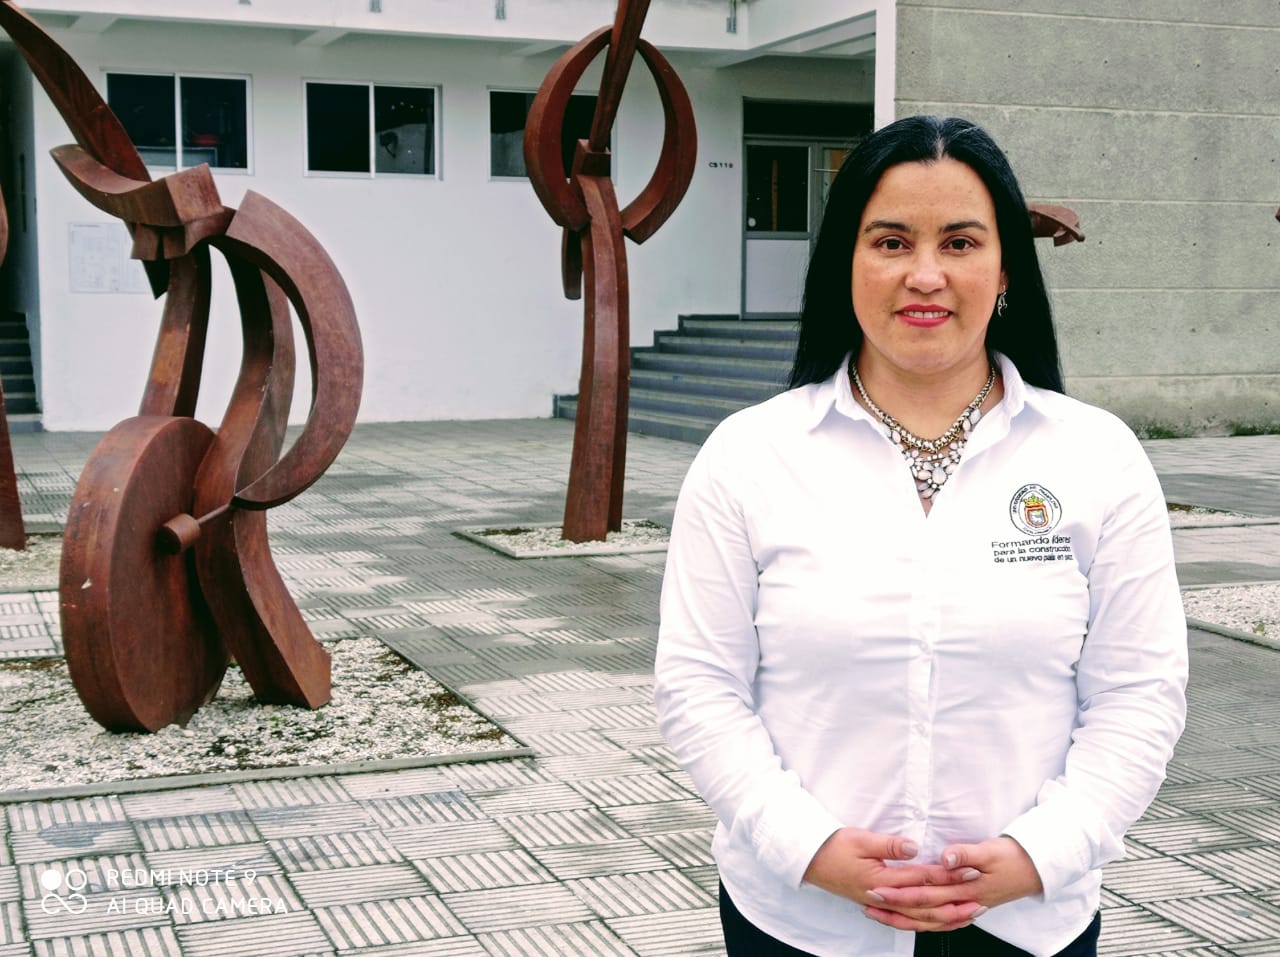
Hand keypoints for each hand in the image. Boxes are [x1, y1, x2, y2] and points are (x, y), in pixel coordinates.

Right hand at [802, 828, 984, 931]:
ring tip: (968, 915)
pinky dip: (926, 922)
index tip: (969, 869)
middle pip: (926, 904)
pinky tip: (939, 921)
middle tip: (979, 898)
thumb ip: (888, 844)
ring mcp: (881, 904)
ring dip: (945, 917)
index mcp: (882, 879)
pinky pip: (907, 919)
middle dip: (954, 901)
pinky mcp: (879, 905)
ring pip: (918, 917)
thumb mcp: (859, 839)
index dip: (947, 874)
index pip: (922, 878)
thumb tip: (913, 847)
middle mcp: (884, 897)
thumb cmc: (834, 847)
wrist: (810, 861)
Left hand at [864, 836, 1043, 931]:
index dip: (900, 892)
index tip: (878, 887)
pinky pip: (944, 921)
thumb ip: (966, 853)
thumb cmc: (1013, 856)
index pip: (925, 892)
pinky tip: (913, 922)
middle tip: (870, 900)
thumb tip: (945, 858)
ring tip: (881, 913)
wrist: (1037, 869)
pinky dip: (926, 922)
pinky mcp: (971, 906)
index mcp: (964, 887)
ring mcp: (968, 907)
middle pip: (923, 908)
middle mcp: (964, 902)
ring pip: (931, 919)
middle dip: (894, 906)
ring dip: (905, 918)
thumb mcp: (990, 849)